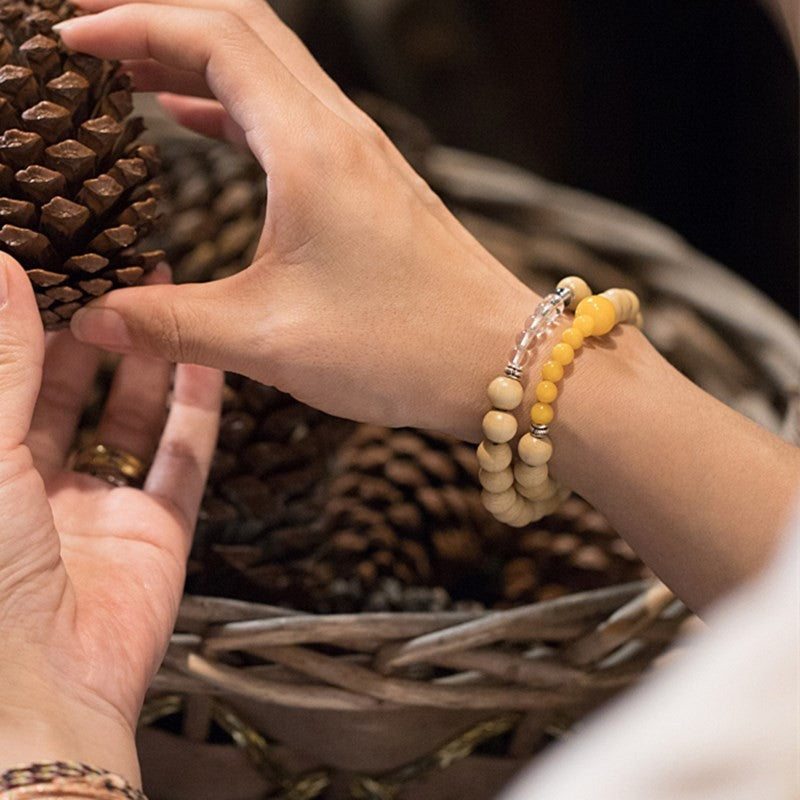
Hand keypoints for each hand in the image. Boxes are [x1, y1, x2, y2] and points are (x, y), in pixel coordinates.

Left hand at [0, 257, 221, 783]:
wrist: (41, 690)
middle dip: (89, 333)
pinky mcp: (157, 531)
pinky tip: (207, 362)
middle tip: (111, 270)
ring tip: (159, 295)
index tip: (49, 265)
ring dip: (145, 361)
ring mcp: (101, 510)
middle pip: (66, 395)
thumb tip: (1, 270)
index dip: (26, 326)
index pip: (5, 383)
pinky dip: (197, 410)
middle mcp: (34, 491)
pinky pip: (183, 459)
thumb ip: (5, 365)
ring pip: (129, 419)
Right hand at [58, 0, 539, 439]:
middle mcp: (340, 133)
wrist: (501, 359)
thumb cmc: (403, 346)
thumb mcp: (270, 340)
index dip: (131, 21)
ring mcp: (360, 155)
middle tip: (90, 32)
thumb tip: (92, 321)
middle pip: (242, 29)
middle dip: (160, 18)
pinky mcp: (369, 186)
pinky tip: (197, 125)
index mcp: (311, 148)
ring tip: (127, 72)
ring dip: (196, 61)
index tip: (68, 37)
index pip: (212, 36)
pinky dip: (234, 108)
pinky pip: (290, 118)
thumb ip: (171, 326)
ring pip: (268, 71)